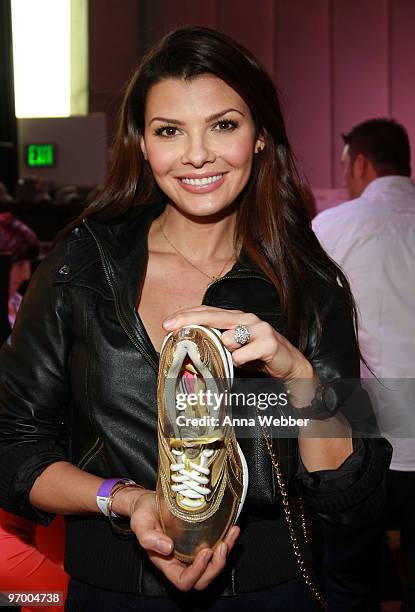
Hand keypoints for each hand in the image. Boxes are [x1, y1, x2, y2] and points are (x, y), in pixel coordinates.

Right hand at [118, 487, 239, 590]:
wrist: (148, 501)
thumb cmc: (143, 513)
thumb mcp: (140, 523)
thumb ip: (148, 537)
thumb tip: (167, 548)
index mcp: (166, 562)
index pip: (184, 581)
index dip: (196, 572)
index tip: (204, 552)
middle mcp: (181, 560)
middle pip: (203, 578)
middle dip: (216, 566)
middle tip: (222, 547)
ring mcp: (192, 551)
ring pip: (213, 564)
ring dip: (226, 553)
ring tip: (231, 536)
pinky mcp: (201, 539)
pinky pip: (217, 547)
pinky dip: (228, 540)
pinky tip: (232, 528)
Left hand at [163, 305, 313, 381]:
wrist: (290, 365)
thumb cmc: (257, 356)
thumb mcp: (233, 348)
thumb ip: (216, 342)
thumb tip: (188, 346)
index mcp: (235, 318)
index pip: (207, 312)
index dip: (186, 315)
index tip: (166, 323)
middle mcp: (245, 318)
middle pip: (212, 316)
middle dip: (189, 320)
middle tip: (170, 326)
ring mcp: (259, 328)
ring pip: (227, 338)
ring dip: (225, 352)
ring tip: (236, 358)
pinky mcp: (269, 342)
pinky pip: (242, 355)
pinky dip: (240, 362)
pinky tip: (247, 363)